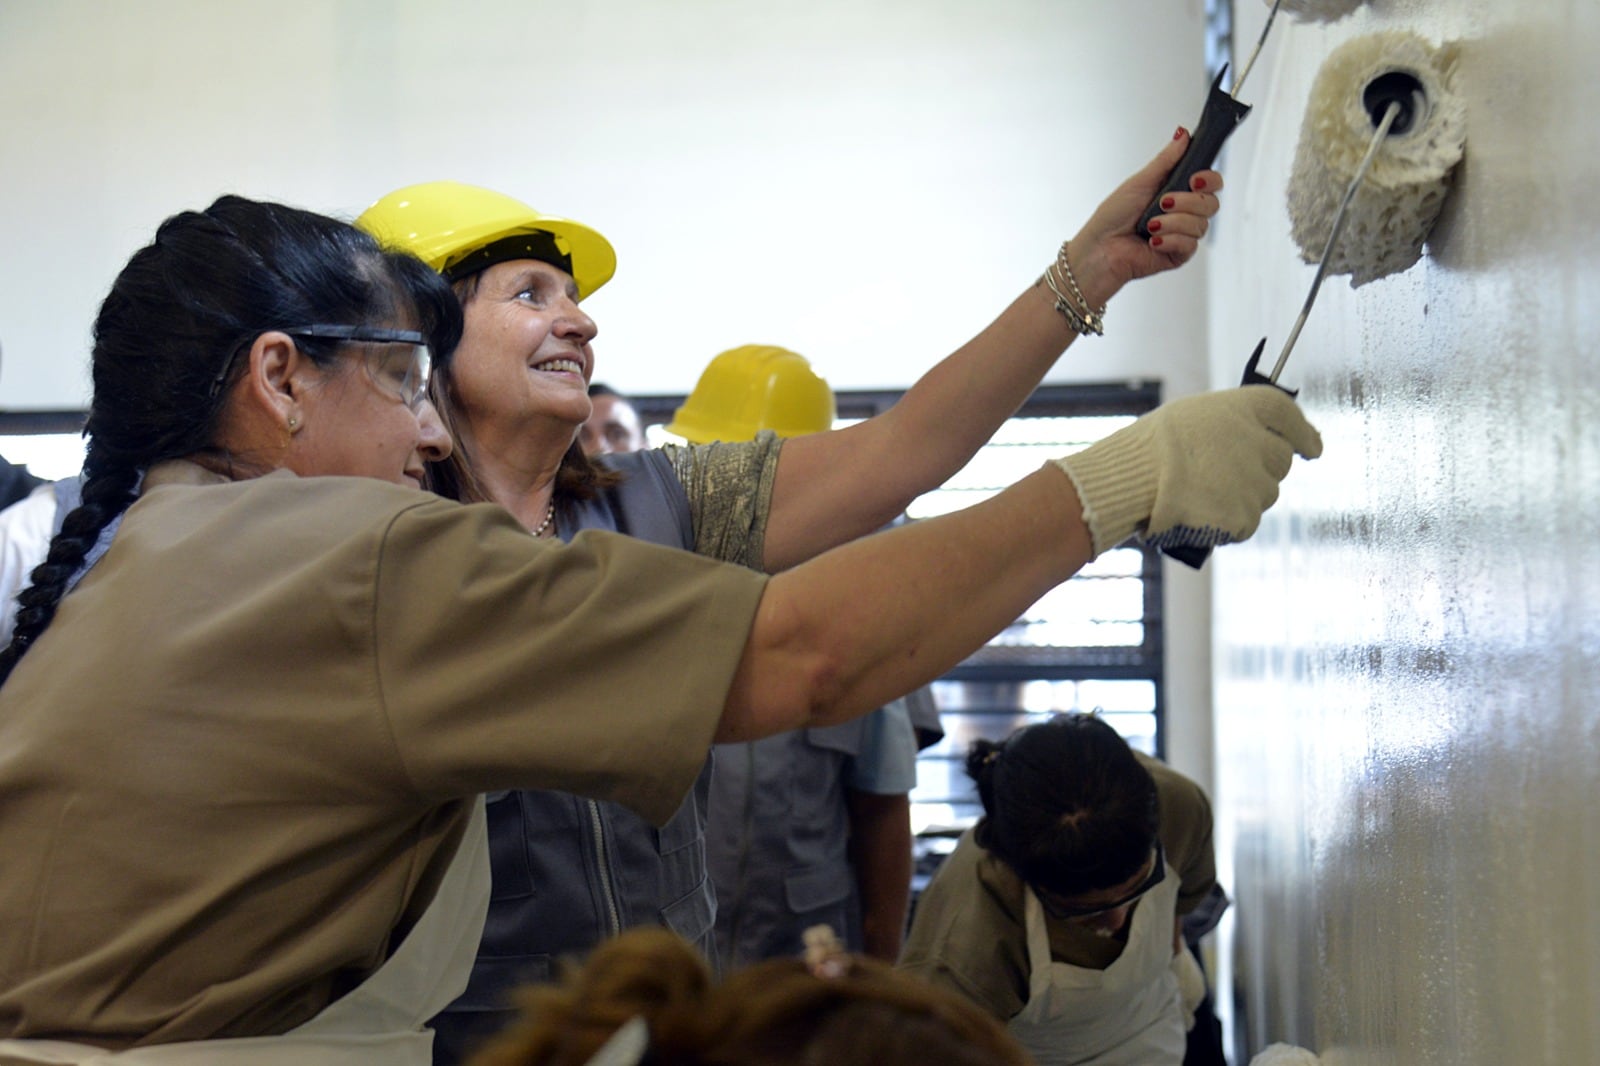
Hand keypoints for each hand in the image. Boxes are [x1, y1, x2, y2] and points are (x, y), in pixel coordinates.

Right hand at [1050, 386, 1321, 555]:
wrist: (1133, 480)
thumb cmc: (1153, 447)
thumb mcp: (1194, 417)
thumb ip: (1232, 426)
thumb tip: (1255, 443)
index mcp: (1245, 408)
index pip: (1288, 415)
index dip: (1303, 432)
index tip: (1312, 448)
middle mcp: (1259, 442)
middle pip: (1280, 461)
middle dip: (1262, 470)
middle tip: (1224, 475)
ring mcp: (1254, 482)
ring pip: (1264, 495)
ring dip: (1242, 497)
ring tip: (1202, 494)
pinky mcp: (1244, 516)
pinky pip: (1246, 522)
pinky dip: (1228, 522)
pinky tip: (1200, 513)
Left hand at [1067, 130, 1223, 305]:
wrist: (1100, 248)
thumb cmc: (1113, 217)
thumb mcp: (1140, 181)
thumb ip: (1166, 160)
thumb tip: (1182, 135)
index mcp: (1177, 191)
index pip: (1210, 182)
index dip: (1209, 179)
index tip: (1195, 179)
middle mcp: (1183, 212)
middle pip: (1211, 203)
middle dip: (1187, 202)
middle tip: (1163, 202)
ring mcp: (1182, 234)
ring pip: (1201, 224)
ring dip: (1172, 223)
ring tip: (1149, 225)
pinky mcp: (1179, 254)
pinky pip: (1190, 245)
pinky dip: (1169, 240)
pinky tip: (1152, 241)